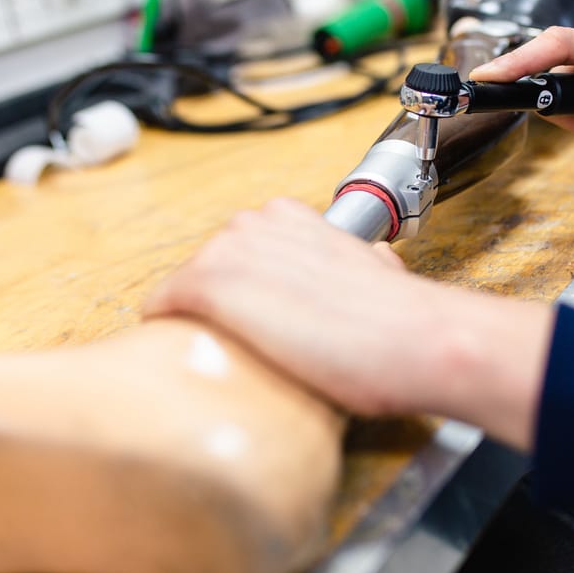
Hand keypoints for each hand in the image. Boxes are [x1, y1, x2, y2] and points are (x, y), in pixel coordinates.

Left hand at [144, 198, 554, 449]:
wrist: (412, 338)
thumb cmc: (400, 318)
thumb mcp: (378, 271)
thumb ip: (360, 263)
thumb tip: (369, 266)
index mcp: (291, 216)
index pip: (239, 251)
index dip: (246, 289)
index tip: (260, 318)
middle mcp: (255, 223)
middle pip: (206, 267)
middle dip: (220, 305)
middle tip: (249, 344)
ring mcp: (229, 251)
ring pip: (183, 288)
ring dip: (197, 321)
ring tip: (226, 356)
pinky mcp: (210, 285)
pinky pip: (161, 305)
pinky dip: (166, 329)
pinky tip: (185, 351)